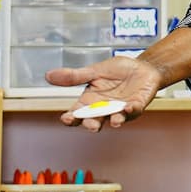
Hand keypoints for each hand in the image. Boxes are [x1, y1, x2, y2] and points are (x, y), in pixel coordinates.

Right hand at [46, 56, 164, 132]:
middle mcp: (104, 109)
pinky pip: (134, 110)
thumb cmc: (118, 71)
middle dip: (92, 124)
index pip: (77, 112)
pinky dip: (131, 110)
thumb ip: (74, 77)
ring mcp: (120, 109)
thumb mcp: (94, 71)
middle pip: (95, 120)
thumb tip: (48, 75)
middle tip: (92, 125)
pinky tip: (128, 106)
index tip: (66, 118)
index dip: (71, 117)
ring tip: (115, 121)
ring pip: (115, 119)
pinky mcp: (136, 106)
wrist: (142, 67)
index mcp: (91, 101)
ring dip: (115, 120)